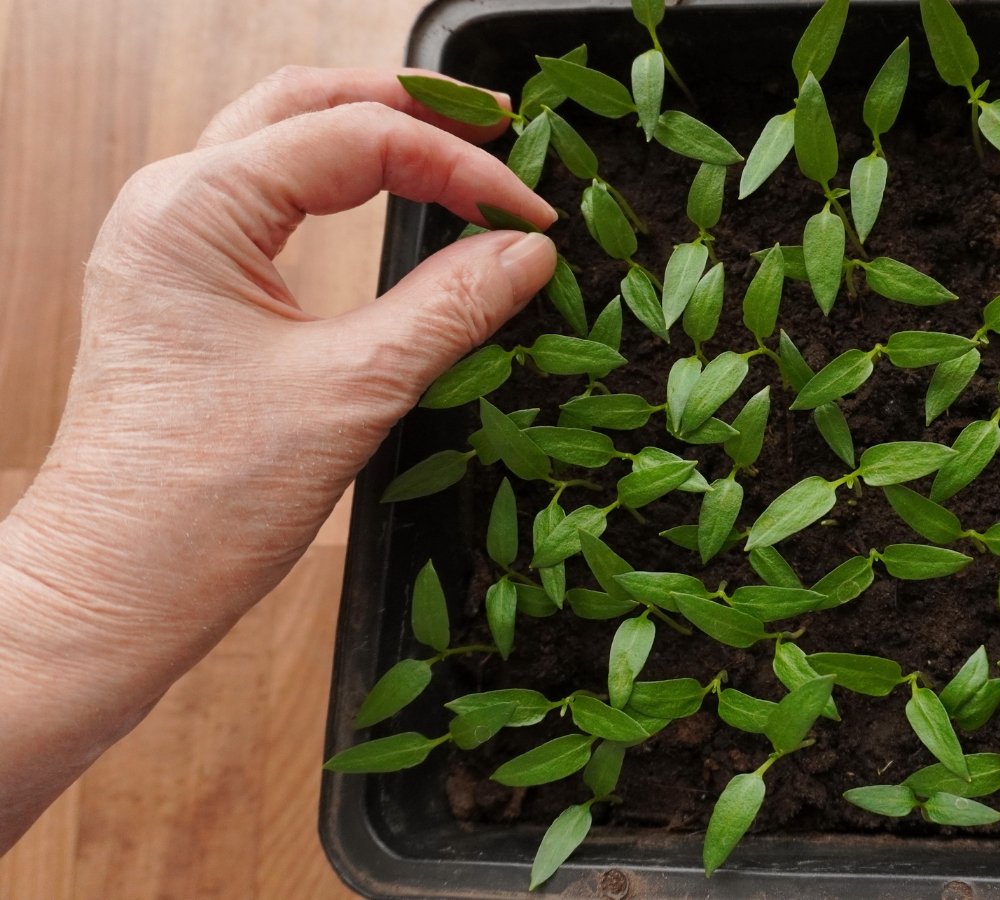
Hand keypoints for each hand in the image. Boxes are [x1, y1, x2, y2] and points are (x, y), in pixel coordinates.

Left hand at [0, 66, 554, 847]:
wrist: (114, 588)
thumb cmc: (207, 500)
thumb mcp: (353, 391)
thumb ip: (449, 307)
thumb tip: (530, 249)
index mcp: (197, 208)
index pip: (356, 139)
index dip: (460, 165)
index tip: (535, 214)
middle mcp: (171, 203)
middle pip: (307, 104)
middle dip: (410, 109)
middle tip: (501, 130)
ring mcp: (169, 242)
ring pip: (285, 142)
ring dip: (375, 137)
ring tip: (461, 153)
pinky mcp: (183, 286)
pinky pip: (271, 200)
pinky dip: (342, 187)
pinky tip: (396, 205)